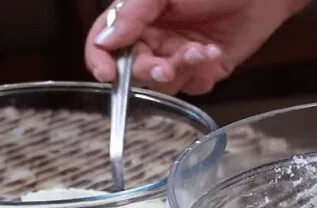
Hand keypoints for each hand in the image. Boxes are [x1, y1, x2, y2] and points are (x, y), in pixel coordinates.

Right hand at [85, 0, 307, 94]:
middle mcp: (154, 39)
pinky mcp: (204, 69)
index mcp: (137, 17)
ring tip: (201, 50)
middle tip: (166, 66)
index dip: (100, 60)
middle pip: (134, 70)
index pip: (104, 43)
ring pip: (164, 83)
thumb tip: (106, 40)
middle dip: (149, 71)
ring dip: (182, 70)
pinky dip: (203, 74)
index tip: (107, 74)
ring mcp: (178, 56)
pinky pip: (193, 86)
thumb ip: (132, 13)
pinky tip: (215, 52)